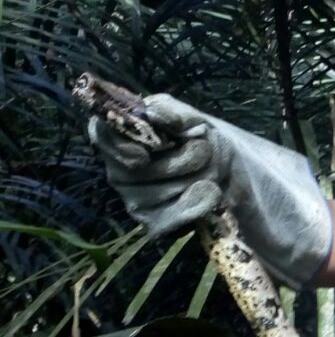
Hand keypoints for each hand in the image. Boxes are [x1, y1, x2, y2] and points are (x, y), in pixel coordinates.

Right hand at [88, 94, 222, 235]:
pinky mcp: (153, 223)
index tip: (143, 154)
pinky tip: (211, 193)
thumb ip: (172, 113)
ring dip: (192, 180)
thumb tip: (153, 113)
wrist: (229, 172)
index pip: (102, 138)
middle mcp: (119, 170)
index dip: (118, 148)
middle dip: (179, 161)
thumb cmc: (200, 140)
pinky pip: (168, 220)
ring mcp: (134, 200)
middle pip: (137, 172)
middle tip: (204, 152)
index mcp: (121, 137)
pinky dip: (195, 206)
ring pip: (156, 195)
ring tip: (210, 171)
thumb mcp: (192, 119)